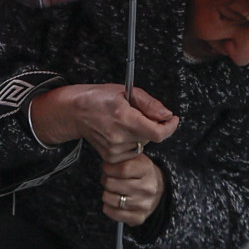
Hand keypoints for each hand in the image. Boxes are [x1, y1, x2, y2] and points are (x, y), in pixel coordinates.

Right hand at [29, 84, 178, 162]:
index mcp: (124, 117)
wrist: (75, 112)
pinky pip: (133, 151)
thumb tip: (167, 115)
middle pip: (151, 136)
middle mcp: (119, 136)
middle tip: (138, 113)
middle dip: (152, 124)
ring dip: (141, 134)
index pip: (157, 132)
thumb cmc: (99, 98)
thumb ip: (149, 104)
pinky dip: (132, 142)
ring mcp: (114, 149)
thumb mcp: (126, 91)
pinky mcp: (110, 157)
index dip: (170, 127)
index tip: (173, 119)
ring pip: (142, 144)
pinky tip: (119, 132)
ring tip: (124, 122)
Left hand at [101, 155, 165, 226]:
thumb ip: (121, 157)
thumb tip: (106, 161)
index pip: (122, 169)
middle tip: (109, 178)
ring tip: (111, 190)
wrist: (157, 188)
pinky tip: (112, 202)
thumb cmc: (140, 172)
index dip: (108, 168)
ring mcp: (144, 204)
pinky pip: (114, 214)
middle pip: (112, 184)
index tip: (107, 167)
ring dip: (106, 194)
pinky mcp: (139, 217)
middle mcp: (148, 188)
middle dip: (105, 180)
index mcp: (146, 169)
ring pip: (111, 200)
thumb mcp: (134, 158)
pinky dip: (108, 207)